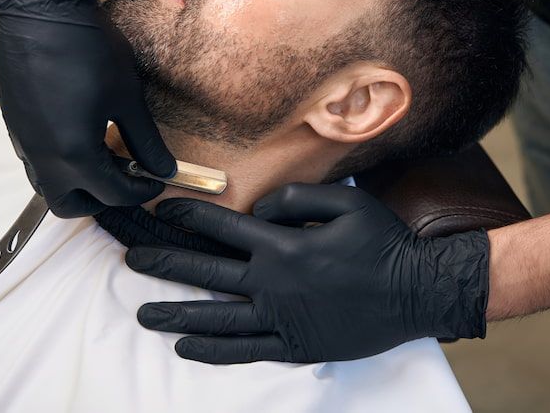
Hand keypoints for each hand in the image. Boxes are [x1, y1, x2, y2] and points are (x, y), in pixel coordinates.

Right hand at [0, 0, 175, 216]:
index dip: (140, 192)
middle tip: (126, 178)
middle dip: (100, 200)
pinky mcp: (14, 123)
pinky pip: (36, 161)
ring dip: (78, 182)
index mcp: (74, 154)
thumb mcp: (127, 98)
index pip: (112, 194)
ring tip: (107, 155)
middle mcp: (42, 157)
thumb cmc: (88, 50)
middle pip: (69, 204)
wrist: (41, 10)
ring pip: (48, 184)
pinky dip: (61, 162)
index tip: (157, 179)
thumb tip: (164, 169)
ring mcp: (23, 141)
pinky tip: (83, 134)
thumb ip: (146, 141)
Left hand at [125, 185, 489, 363]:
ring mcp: (281, 319)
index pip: (223, 228)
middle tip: (133, 258)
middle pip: (207, 271)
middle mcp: (273, 284)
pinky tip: (186, 346)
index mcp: (284, 246)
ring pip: (215, 317)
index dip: (188, 217)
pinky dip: (211, 350)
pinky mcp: (293, 347)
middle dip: (165, 262)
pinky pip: (243, 351)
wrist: (416, 292)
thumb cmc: (384, 243)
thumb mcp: (347, 202)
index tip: (161, 212)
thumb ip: (296, 198)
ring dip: (176, 312)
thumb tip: (257, 210)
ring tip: (143, 312)